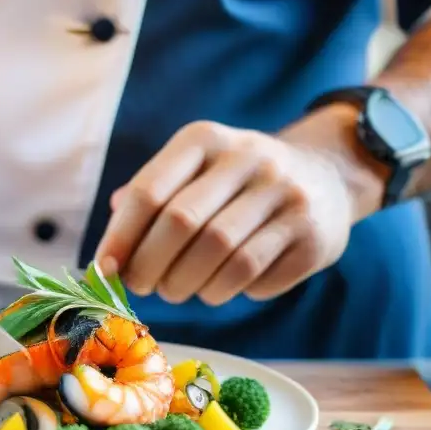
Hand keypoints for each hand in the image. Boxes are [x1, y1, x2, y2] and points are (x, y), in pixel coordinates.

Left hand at [94, 107, 385, 304]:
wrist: (327, 176)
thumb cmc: (237, 182)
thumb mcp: (193, 170)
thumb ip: (149, 199)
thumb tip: (107, 255)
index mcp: (207, 139)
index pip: (151, 191)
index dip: (120, 236)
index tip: (103, 270)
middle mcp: (250, 159)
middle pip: (182, 224)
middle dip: (150, 266)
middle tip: (141, 287)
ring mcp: (288, 196)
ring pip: (221, 256)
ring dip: (187, 284)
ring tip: (177, 290)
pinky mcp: (314, 237)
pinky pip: (255, 277)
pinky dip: (226, 290)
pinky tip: (219, 286)